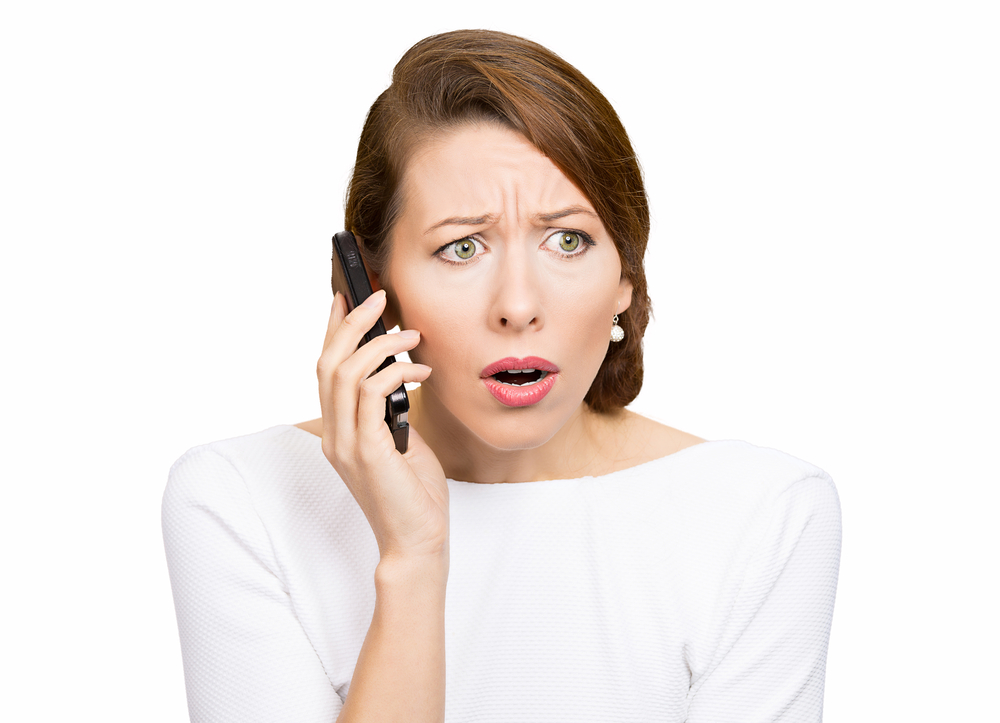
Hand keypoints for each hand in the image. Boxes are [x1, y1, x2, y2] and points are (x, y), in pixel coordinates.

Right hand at [316, 290, 448, 562]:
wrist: (417, 542)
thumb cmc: (414, 494)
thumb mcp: (401, 442)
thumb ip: (391, 411)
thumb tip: (401, 375)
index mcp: (338, 431)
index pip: (326, 370)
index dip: (333, 331)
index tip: (346, 298)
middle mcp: (334, 434)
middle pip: (328, 363)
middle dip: (351, 323)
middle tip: (378, 298)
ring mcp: (346, 443)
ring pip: (345, 373)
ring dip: (380, 344)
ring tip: (411, 334)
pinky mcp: (367, 451)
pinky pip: (371, 394)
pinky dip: (395, 372)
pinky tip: (420, 370)